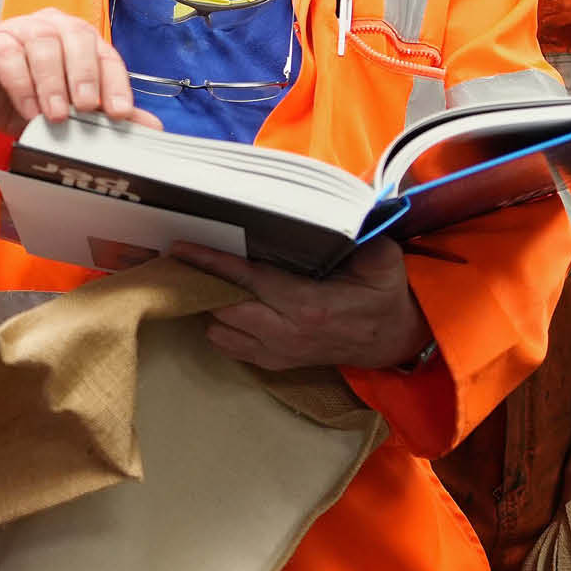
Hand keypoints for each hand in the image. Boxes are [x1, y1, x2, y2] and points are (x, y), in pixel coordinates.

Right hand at [0, 7, 144, 135]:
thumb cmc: (24, 99)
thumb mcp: (66, 112)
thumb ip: (105, 115)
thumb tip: (152, 127)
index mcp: (76, 39)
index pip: (104, 52)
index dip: (115, 81)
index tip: (119, 112)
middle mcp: (50, 26)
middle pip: (76, 37)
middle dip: (85, 74)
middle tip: (85, 107)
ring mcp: (17, 30)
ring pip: (42, 43)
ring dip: (52, 81)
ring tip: (55, 115)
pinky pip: (6, 55)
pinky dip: (21, 84)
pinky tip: (28, 109)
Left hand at [173, 236, 430, 372]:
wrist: (395, 338)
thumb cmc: (385, 294)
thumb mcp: (382, 259)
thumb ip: (359, 235)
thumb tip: (339, 206)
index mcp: (309, 304)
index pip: (249, 280)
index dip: (212, 263)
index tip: (180, 248)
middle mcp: (288, 332)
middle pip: (224, 309)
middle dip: (198, 285)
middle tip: (175, 261)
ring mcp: (280, 352)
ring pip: (222, 332)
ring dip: (205, 308)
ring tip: (190, 280)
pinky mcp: (278, 363)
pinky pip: (232, 349)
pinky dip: (218, 328)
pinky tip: (213, 305)